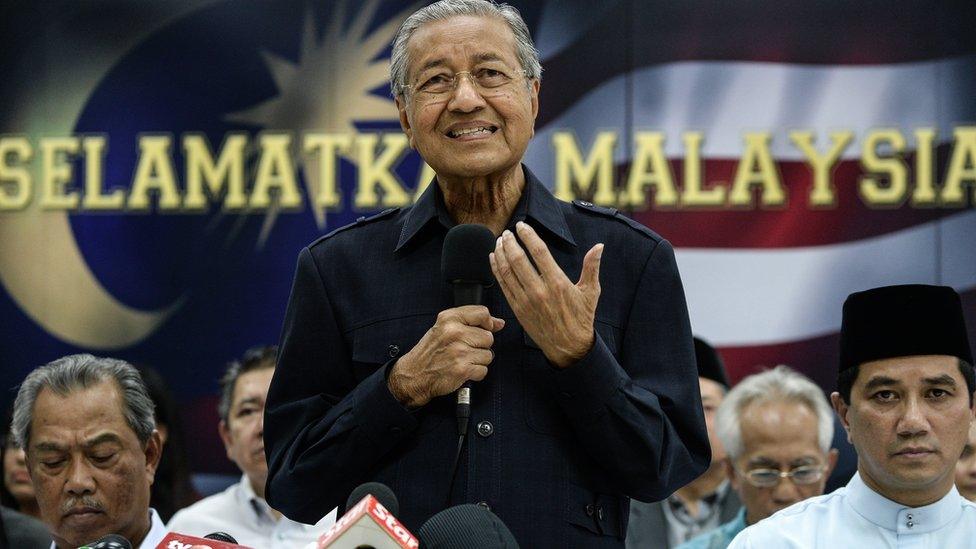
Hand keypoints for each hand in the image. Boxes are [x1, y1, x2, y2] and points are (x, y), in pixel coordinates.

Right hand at [388, 305, 504, 406]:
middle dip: (480, 346)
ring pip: (488, 355)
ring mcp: (459, 351)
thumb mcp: (444, 328)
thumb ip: (471, 321)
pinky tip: (462, 370)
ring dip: (478, 361)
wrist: (414, 374)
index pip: (482, 313)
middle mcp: (454, 332)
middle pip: (488, 337)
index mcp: (449, 319)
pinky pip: (483, 370)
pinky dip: (475, 373)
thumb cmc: (431, 352)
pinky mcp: (462, 369)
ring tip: (461, 360)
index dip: (488, 323)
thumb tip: (499, 323)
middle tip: (464, 350)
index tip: (484, 329)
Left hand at [489, 221, 602, 368]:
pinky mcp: (518, 309)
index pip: (539, 252)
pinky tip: (493, 259)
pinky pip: (503, 286)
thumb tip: (599, 246)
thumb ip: (592, 267)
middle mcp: (540, 290)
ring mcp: (526, 301)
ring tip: (499, 242)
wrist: (569, 347)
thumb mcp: (591, 292)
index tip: (521, 226)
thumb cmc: (581, 318)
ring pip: (507, 272)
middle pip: (518, 259)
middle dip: (509, 242)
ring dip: (500, 254)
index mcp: (558, 283)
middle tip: (506, 232)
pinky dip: (496, 270)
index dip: (528, 236)